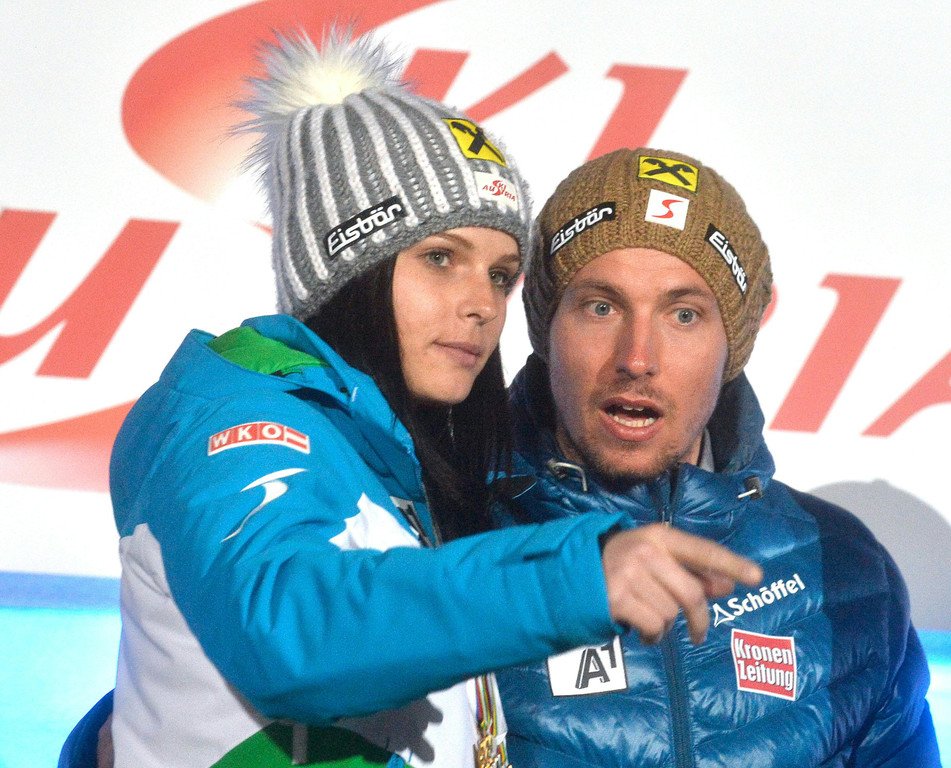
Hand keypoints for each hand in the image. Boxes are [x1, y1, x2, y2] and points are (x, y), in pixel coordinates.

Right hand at [601, 524, 761, 644]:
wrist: (571, 575)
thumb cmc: (620, 567)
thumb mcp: (653, 561)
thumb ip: (689, 572)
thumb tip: (725, 586)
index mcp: (658, 536)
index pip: (702, 550)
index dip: (731, 564)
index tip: (756, 576)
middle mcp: (646, 550)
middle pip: (690, 592)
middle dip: (698, 618)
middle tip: (698, 633)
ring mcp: (630, 573)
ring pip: (671, 612)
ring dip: (665, 625)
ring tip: (648, 618)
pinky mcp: (617, 597)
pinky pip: (654, 626)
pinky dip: (653, 635)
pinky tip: (640, 629)